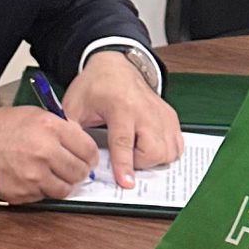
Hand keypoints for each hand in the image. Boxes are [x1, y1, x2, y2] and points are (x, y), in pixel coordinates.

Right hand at [0, 102, 102, 203]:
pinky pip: (46, 196)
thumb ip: (58, 127)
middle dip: (80, 171)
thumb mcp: (31, 115)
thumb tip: (78, 140)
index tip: (88, 157)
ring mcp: (36, 175)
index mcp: (49, 127)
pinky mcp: (26, 192)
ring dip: (64, 183)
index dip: (90, 155)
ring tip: (55, 176)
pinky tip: (36, 179)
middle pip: (80, 171)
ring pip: (66, 188)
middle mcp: (45, 151)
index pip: (88, 148)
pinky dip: (45, 190)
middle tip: (74, 168)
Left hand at [62, 51, 181, 189]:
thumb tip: (71, 156)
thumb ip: (71, 131)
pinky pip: (177, 144)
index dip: (124, 166)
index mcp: (120, 106)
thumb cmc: (95, 86)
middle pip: (154, 150)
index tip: (126, 183)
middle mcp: (145, 110)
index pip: (124, 142)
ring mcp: (160, 113)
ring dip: (154, 159)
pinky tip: (150, 146)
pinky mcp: (169, 116)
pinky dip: (166, 151)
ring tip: (137, 151)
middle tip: (126, 157)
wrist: (115, 66)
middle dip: (140, 163)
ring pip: (169, 150)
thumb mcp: (74, 106)